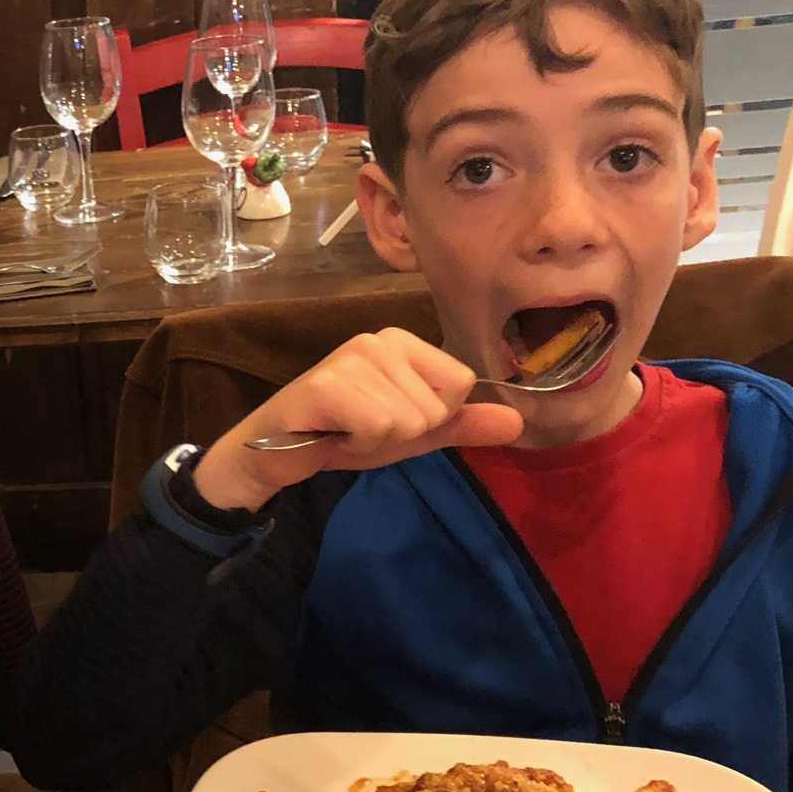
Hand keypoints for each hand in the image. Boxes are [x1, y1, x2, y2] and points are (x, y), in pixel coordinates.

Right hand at [192, 329, 524, 511]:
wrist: (275, 451)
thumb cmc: (342, 433)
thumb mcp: (412, 432)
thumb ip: (461, 424)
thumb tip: (518, 422)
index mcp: (402, 342)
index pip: (459, 386)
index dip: (430, 417)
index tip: (388, 417)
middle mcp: (378, 340)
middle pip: (434, 408)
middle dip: (401, 434)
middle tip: (360, 427)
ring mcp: (351, 358)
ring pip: (409, 420)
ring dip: (376, 441)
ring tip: (344, 430)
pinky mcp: (327, 384)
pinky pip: (379, 427)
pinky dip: (357, 444)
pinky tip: (332, 434)